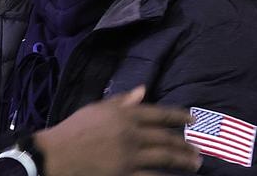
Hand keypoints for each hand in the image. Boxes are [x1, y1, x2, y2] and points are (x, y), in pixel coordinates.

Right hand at [34, 86, 200, 175]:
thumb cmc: (75, 128)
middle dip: (184, 143)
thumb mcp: (97, 108)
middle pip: (166, 138)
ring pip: (165, 158)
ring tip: (195, 164)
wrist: (58, 154)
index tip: (192, 119)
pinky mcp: (126, 174)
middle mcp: (131, 134)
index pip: (159, 113)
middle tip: (197, 149)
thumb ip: (122, 100)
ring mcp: (130, 156)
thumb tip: (143, 90)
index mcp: (124, 115)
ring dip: (183, 161)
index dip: (178, 116)